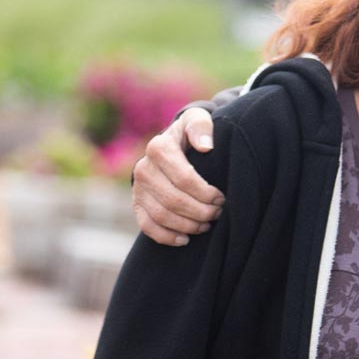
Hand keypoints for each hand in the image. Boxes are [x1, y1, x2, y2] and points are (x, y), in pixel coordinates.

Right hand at [132, 108, 224, 245]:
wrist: (172, 144)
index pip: (184, 178)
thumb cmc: (191, 133)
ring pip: (162, 216)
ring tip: (207, 224)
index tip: (222, 198)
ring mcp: (138, 188)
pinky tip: (185, 239)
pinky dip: (166, 236)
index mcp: (158, 148)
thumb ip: (201, 126)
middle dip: (200, 211)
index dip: (206, 193)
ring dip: (188, 225)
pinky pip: (147, 226)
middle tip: (218, 213)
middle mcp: (143, 168)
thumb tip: (206, 146)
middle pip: (174, 200)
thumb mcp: (198, 119)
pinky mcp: (136, 203)